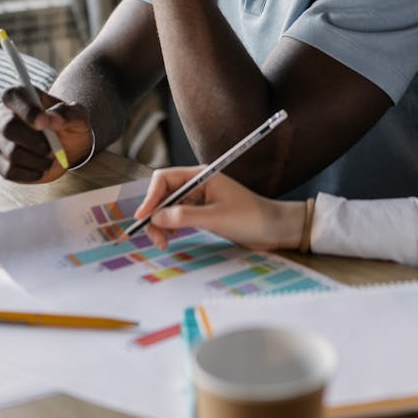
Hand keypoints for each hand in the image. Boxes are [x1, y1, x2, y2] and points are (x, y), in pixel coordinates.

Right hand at [0, 87, 91, 182]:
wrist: (67, 147)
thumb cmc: (69, 125)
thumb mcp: (78, 115)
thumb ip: (67, 113)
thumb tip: (52, 119)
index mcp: (21, 96)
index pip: (13, 96)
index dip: (27, 110)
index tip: (44, 123)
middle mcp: (4, 115)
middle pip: (8, 127)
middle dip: (34, 142)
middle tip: (52, 148)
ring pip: (11, 152)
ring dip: (37, 160)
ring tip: (51, 159)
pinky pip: (8, 170)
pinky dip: (30, 173)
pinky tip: (41, 169)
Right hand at [133, 166, 305, 251]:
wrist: (275, 229)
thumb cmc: (252, 218)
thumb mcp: (217, 218)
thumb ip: (185, 216)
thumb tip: (156, 217)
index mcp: (202, 176)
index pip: (165, 178)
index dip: (150, 197)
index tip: (143, 217)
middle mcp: (198, 183)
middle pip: (164, 193)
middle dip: (155, 213)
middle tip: (156, 238)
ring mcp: (199, 198)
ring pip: (169, 206)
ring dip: (161, 222)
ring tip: (165, 242)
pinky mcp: (202, 211)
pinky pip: (178, 215)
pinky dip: (171, 226)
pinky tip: (172, 237)